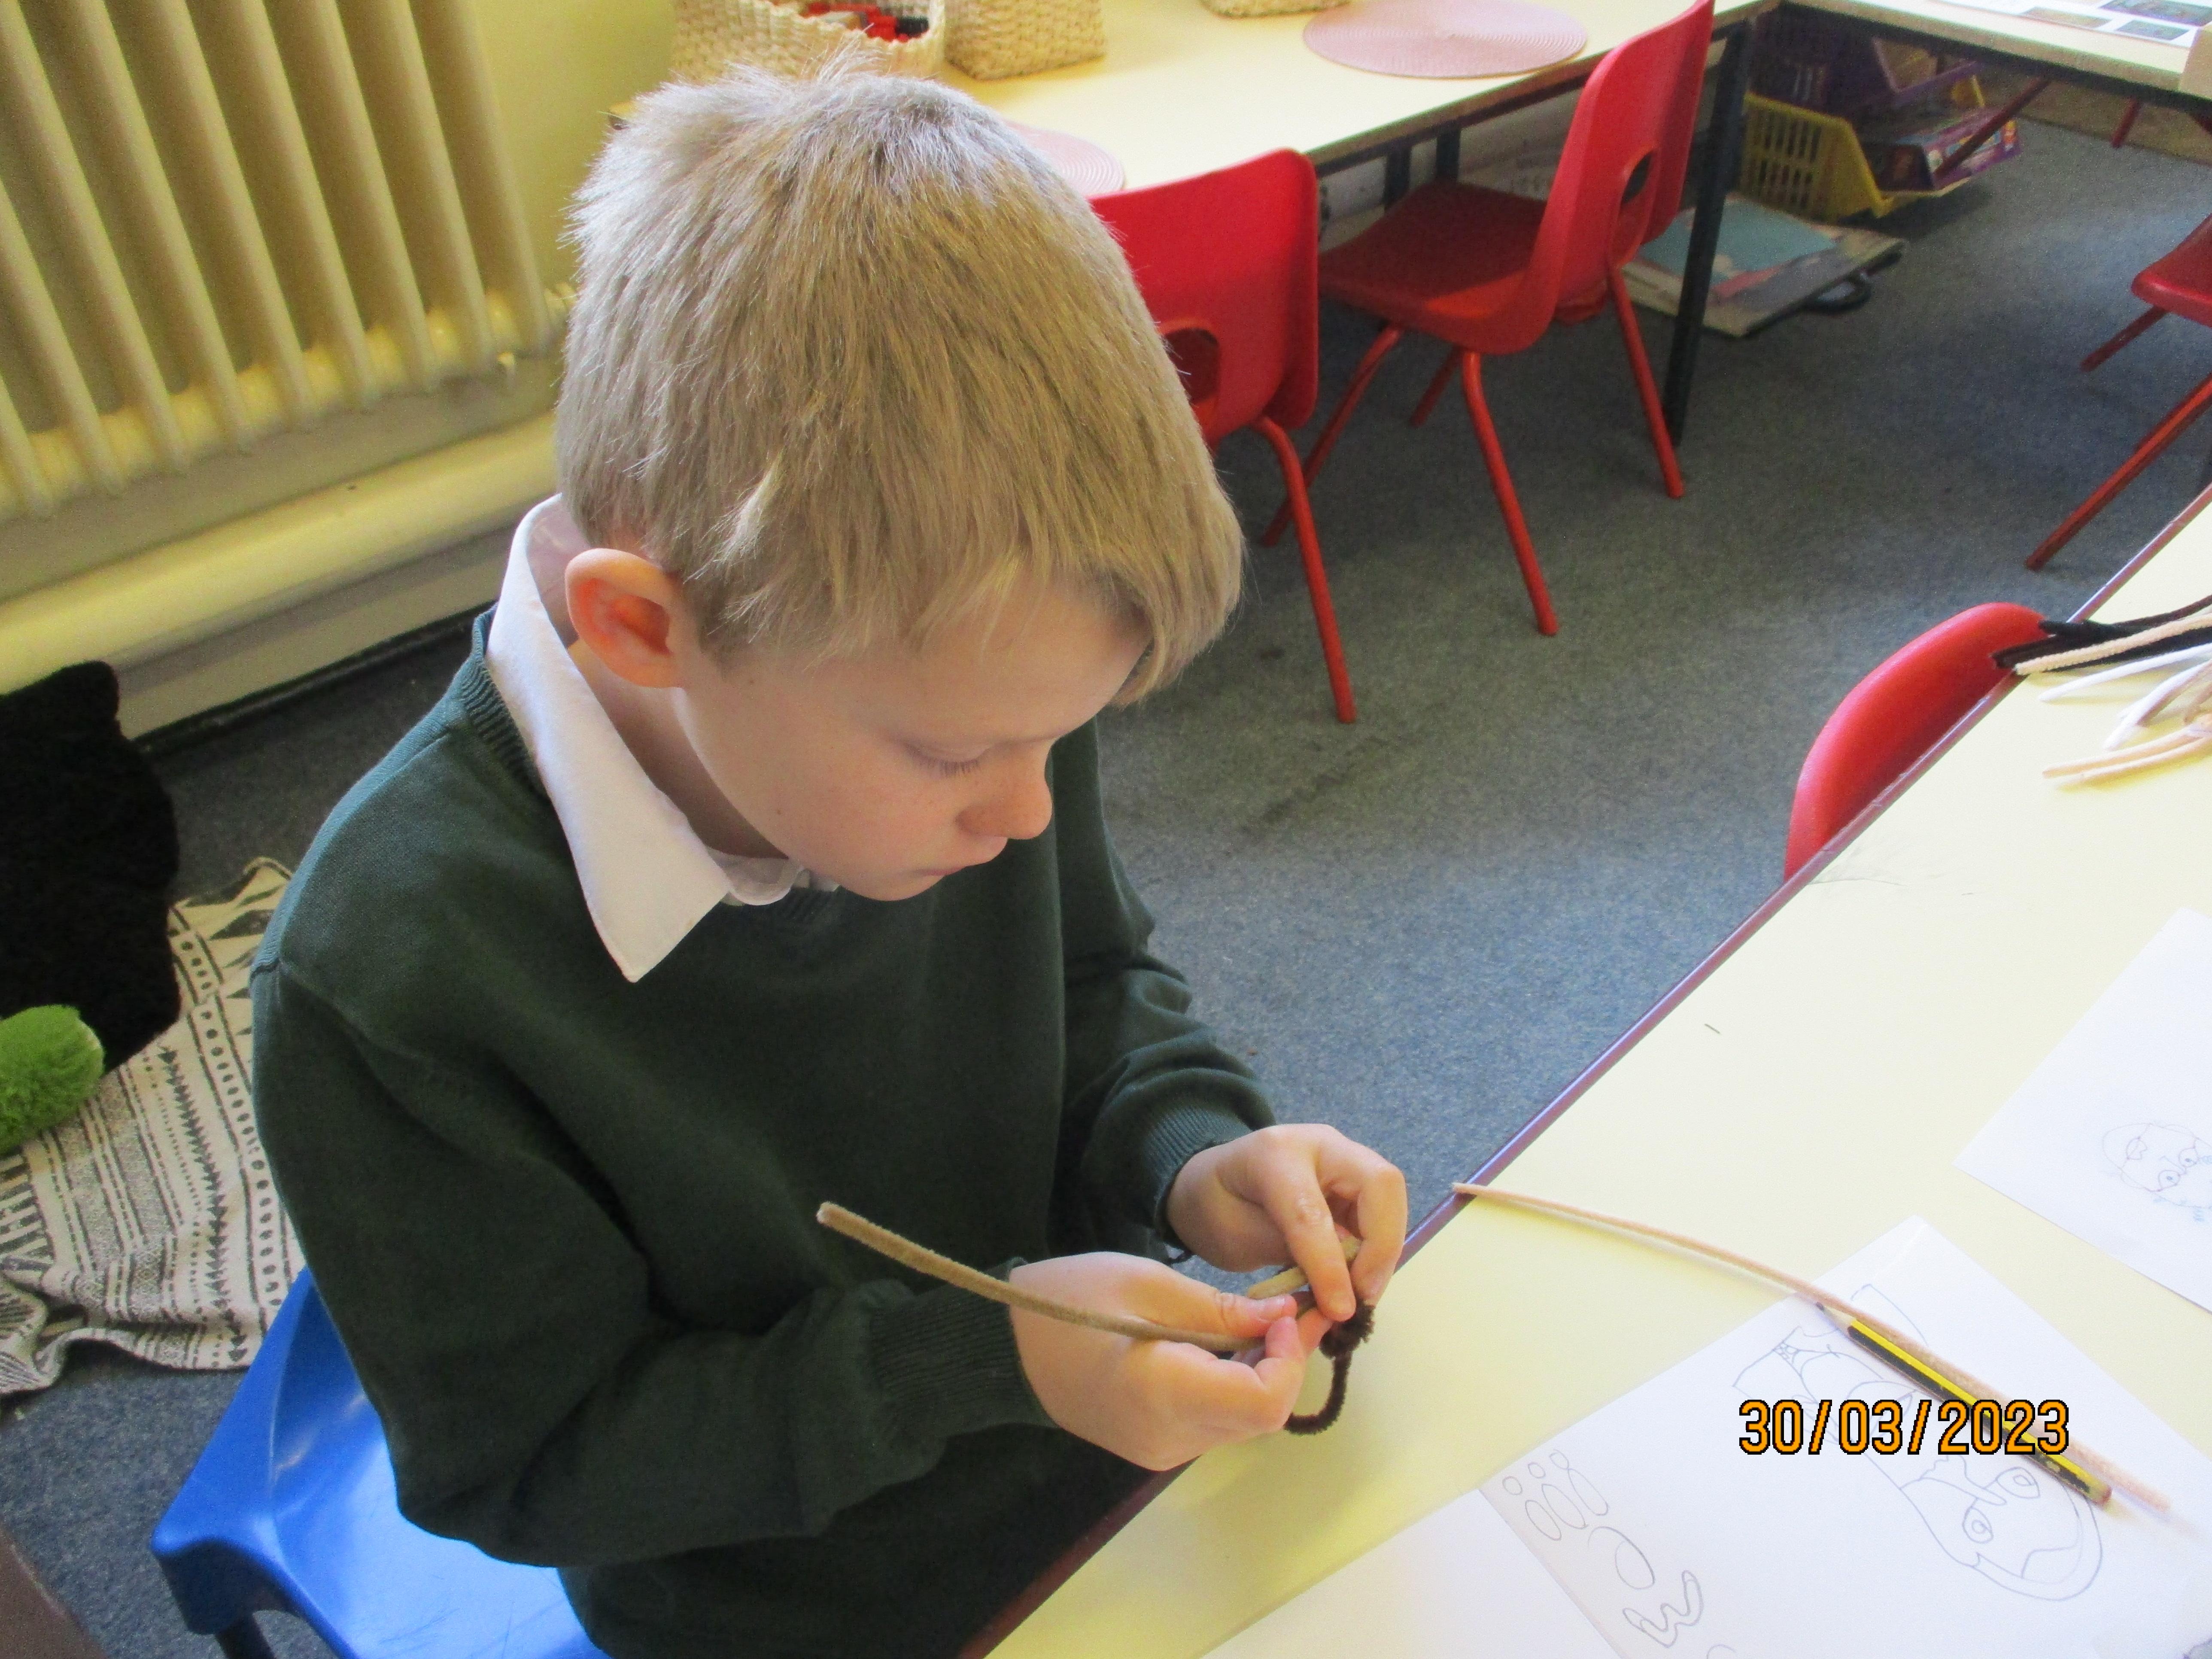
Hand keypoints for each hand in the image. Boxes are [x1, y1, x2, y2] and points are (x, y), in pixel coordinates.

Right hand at [1008, 1253, 1316, 1469]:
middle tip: (1291, 1309)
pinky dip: (1233, 1388)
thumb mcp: (1146, 1284)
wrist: (1004, 1347)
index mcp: (1163, 1394)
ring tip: (1262, 1322)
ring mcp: (1159, 1450)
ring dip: (1261, 1376)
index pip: (1263, 1401)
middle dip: (1284, 1364)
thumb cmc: (1067, 1300)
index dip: (1289, 1358)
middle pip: (1259, 1416)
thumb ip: (1219, 1309)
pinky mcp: (1152, 1449)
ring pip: (1241, 1424)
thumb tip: (1284, 1315)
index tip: (1285, 1311)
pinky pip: (1213, 1424)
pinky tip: (1227, 1347)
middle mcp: (1167, 1437)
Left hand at [1163, 1125, 1406, 1323]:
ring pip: (1389, 1197)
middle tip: (1363, 1297)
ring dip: (1383, 1251)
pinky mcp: (1357, 1178)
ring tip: (1361, 1295)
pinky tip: (1359, 1280)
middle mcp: (1319, 1144)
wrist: (1214, 1184)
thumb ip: (1291, 1255)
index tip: (1339, 1310)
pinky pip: (1382, 1211)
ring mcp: (1343, 1157)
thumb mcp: (1239, 1239)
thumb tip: (1345, 1289)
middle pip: (1379, 1183)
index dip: (1329, 1265)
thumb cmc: (1217, 1210)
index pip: (1312, 1212)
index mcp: (1274, 1154)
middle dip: (1381, 1246)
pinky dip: (1378, 1249)